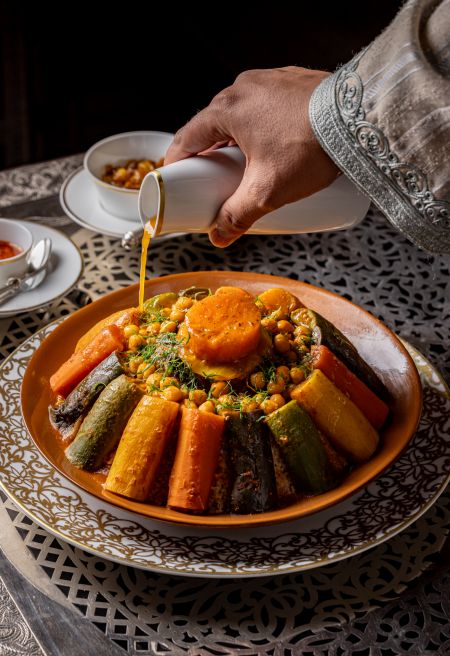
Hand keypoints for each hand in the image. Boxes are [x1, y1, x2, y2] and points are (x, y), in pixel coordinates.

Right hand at [165, 66, 339, 246]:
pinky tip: (274, 145)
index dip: (176, 163)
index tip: (175, 180)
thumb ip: (238, 215)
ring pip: (241, 114)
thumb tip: (218, 236)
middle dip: (209, 154)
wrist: (360, 118)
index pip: (187, 138)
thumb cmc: (309, 148)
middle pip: (213, 126)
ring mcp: (270, 79)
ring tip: (246, 166)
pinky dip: (260, 126)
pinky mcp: (293, 80)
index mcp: (226, 109)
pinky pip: (265, 106)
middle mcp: (243, 87)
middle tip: (213, 180)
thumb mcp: (267, 190)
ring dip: (236, 139)